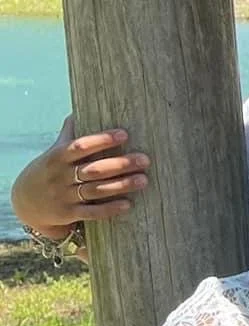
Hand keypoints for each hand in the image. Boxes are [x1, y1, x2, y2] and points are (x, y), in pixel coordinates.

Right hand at [12, 116, 149, 234]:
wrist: (26, 202)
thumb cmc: (49, 171)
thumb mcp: (54, 152)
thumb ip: (68, 135)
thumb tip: (78, 111)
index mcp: (57, 157)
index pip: (80, 146)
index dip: (102, 140)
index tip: (124, 135)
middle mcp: (60, 176)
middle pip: (93, 169)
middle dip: (120, 164)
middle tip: (145, 160)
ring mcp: (64, 196)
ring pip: (96, 190)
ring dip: (121, 186)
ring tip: (143, 180)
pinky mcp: (68, 213)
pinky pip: (92, 212)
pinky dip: (109, 208)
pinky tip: (128, 204)